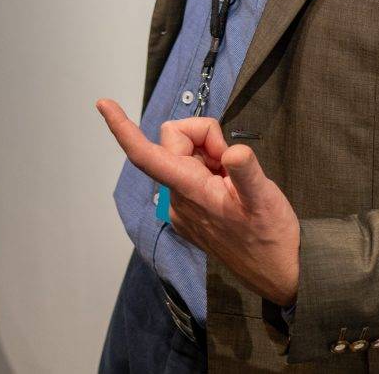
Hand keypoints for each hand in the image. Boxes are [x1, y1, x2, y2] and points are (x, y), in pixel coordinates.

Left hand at [97, 100, 299, 307]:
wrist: (275, 274)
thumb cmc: (270, 237)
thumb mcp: (265, 199)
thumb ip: (246, 173)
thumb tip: (233, 152)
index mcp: (190, 191)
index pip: (146, 156)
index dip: (123, 129)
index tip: (103, 104)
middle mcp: (178, 198)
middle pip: (174, 142)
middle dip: (204, 137)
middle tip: (232, 159)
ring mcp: (183, 206)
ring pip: (184, 156)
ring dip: (210, 155)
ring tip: (235, 180)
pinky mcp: (192, 211)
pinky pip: (192, 173)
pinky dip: (210, 168)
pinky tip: (230, 188)